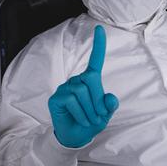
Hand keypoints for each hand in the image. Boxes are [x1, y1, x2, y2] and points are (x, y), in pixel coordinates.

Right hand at [48, 25, 119, 148]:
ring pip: (81, 91)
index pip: (95, 60)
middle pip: (91, 79)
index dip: (98, 45)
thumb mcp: (105, 114)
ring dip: (90, 110)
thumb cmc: (91, 122)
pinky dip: (81, 113)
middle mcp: (77, 81)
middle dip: (98, 100)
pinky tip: (81, 119)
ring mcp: (65, 88)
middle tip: (97, 115)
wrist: (76, 137)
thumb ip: (110, 106)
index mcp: (90, 81)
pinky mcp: (56, 97)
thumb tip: (110, 98)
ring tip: (89, 119)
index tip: (99, 28)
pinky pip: (71, 100)